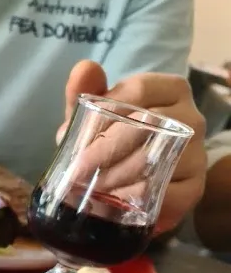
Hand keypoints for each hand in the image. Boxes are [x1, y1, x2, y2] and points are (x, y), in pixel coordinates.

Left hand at [59, 61, 206, 232]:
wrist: (135, 186)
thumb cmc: (115, 144)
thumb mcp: (96, 119)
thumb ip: (86, 94)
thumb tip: (84, 69)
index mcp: (170, 90)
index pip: (139, 89)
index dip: (104, 110)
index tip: (76, 133)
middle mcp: (191, 118)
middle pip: (147, 124)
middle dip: (105, 148)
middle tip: (78, 168)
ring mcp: (197, 153)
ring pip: (154, 160)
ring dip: (116, 176)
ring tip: (89, 187)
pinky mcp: (194, 188)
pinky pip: (165, 194)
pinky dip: (134, 199)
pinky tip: (113, 204)